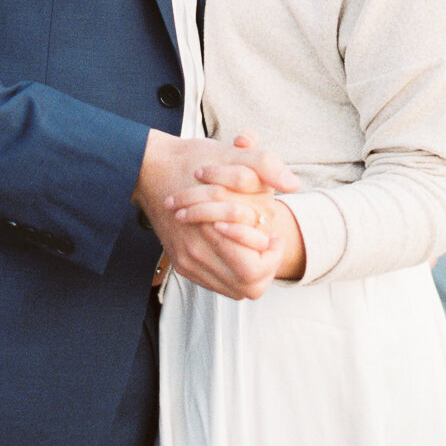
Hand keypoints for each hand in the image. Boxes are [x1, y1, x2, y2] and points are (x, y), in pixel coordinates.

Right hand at [132, 129, 297, 299]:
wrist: (151, 166)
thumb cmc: (191, 159)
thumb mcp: (231, 155)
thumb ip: (264, 165)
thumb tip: (294, 184)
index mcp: (210, 232)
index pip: (254, 272)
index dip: (272, 256)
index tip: (274, 235)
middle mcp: (195, 255)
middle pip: (246, 288)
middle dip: (265, 268)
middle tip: (268, 242)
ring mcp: (186, 261)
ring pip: (232, 289)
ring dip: (249, 271)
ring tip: (254, 243)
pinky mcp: (180, 262)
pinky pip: (215, 283)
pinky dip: (231, 271)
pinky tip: (235, 245)